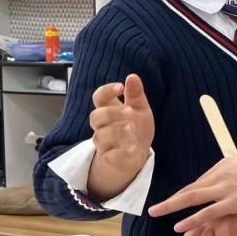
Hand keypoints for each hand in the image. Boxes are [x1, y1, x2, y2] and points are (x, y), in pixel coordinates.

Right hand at [87, 74, 154, 200]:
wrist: (136, 156)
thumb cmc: (136, 129)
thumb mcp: (140, 110)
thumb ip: (135, 95)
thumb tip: (132, 77)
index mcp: (109, 110)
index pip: (99, 97)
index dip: (106, 90)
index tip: (120, 87)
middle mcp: (103, 126)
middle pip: (96, 116)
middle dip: (112, 113)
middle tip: (129, 113)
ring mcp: (104, 143)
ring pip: (102, 136)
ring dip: (118, 132)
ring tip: (132, 132)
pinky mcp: (110, 159)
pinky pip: (111, 155)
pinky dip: (122, 151)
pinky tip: (133, 148)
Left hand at [148, 157, 236, 230]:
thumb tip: (236, 183)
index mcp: (225, 165)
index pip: (201, 182)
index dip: (186, 195)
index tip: (175, 203)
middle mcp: (221, 174)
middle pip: (191, 189)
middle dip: (171, 200)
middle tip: (154, 210)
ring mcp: (226, 188)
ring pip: (192, 198)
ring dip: (171, 206)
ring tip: (155, 214)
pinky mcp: (233, 201)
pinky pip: (207, 212)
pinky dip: (191, 219)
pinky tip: (178, 226)